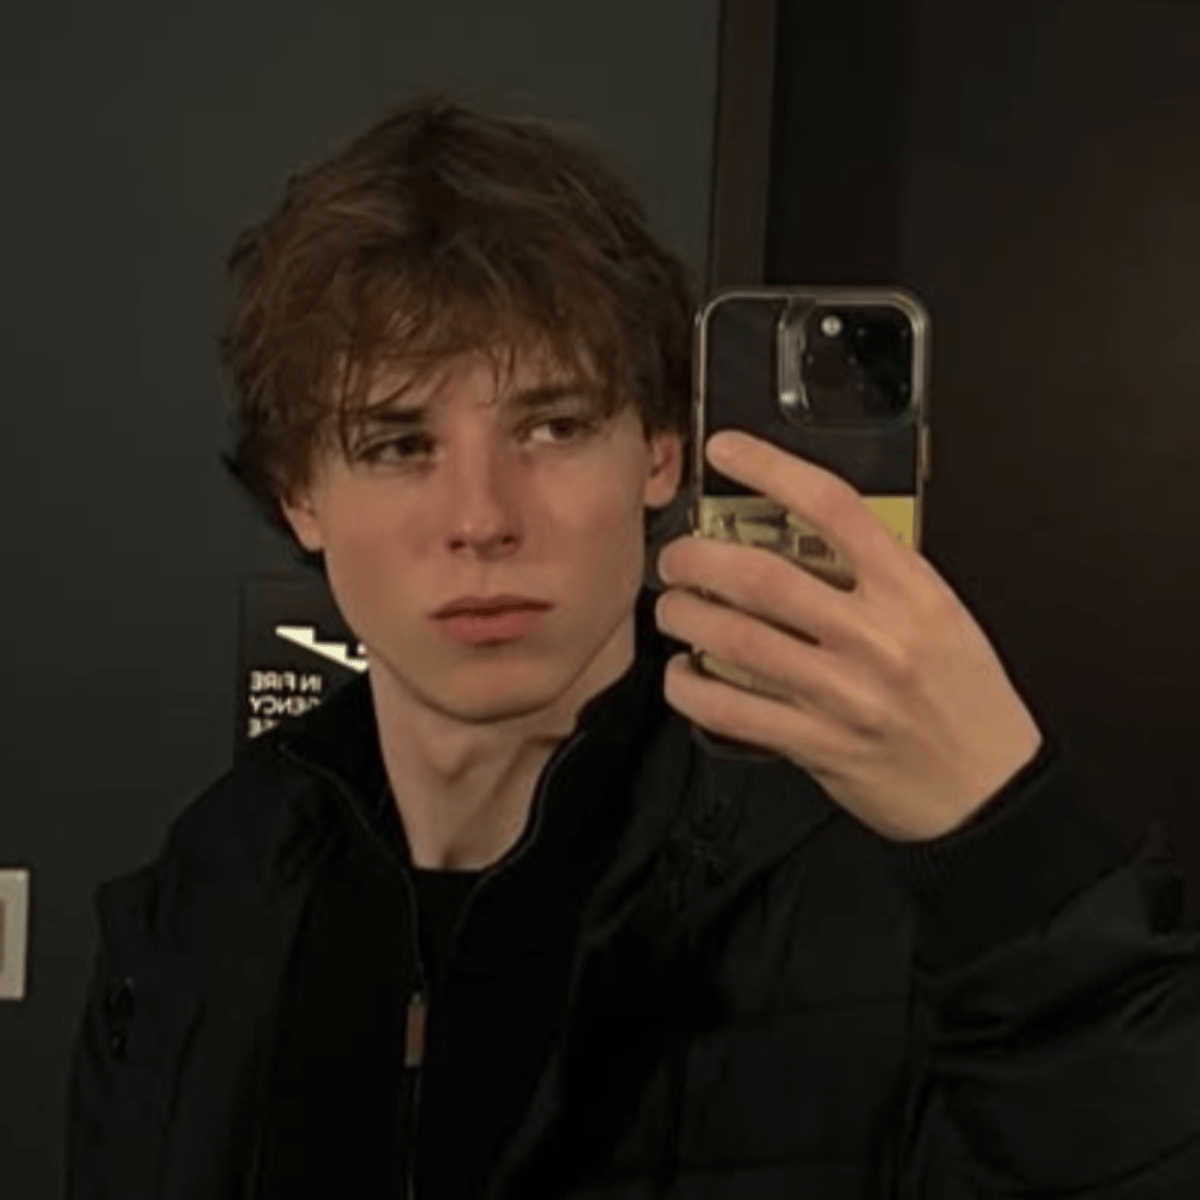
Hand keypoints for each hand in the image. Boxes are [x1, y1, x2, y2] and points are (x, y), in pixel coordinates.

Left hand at [654, 431, 1042, 841]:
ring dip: (686, 618)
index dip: (771, 468)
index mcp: (914, 592)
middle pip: (763, 577)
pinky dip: (693, 688)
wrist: (991, 788)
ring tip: (674, 609)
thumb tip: (799, 540)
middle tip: (678, 556)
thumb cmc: (965, 699)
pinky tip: (685, 675)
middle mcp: (877, 638)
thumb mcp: (941, 617)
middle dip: (699, 558)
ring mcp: (846, 694)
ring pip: (738, 640)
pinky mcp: (819, 745)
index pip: (835, 507)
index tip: (727, 451)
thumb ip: (879, 577)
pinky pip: (734, 710)